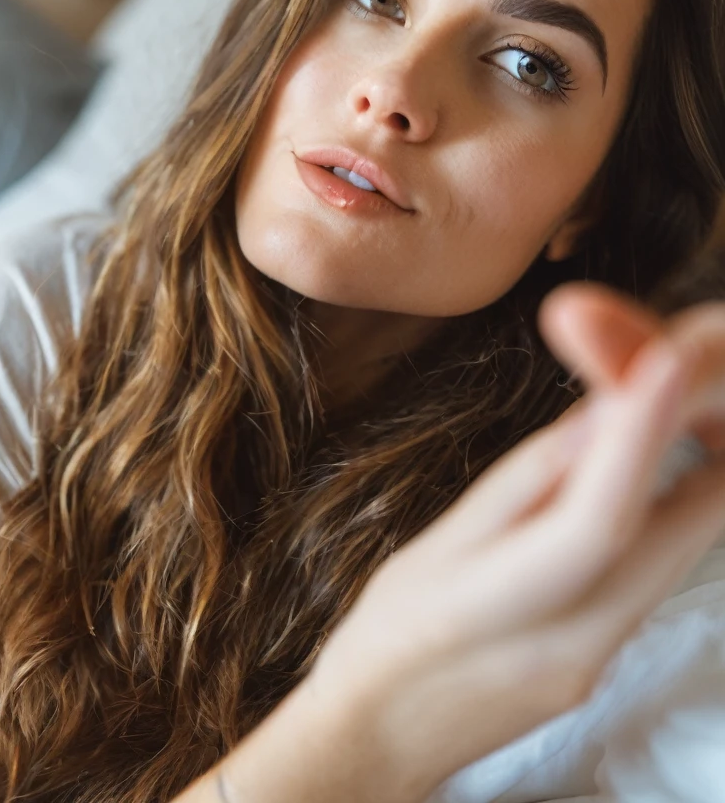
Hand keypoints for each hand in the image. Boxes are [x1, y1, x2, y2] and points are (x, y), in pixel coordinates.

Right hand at [307, 284, 724, 796]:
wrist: (387, 735)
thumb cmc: (389, 633)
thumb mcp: (437, 543)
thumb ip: (526, 483)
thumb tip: (602, 413)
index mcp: (506, 606)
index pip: (597, 521)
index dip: (641, 433)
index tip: (671, 355)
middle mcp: (582, 638)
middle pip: (691, 526)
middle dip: (705, 422)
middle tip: (687, 343)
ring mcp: (612, 651)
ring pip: (696, 537)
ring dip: (702, 449)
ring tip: (665, 375)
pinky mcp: (619, 649)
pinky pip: (673, 557)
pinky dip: (678, 490)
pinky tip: (653, 444)